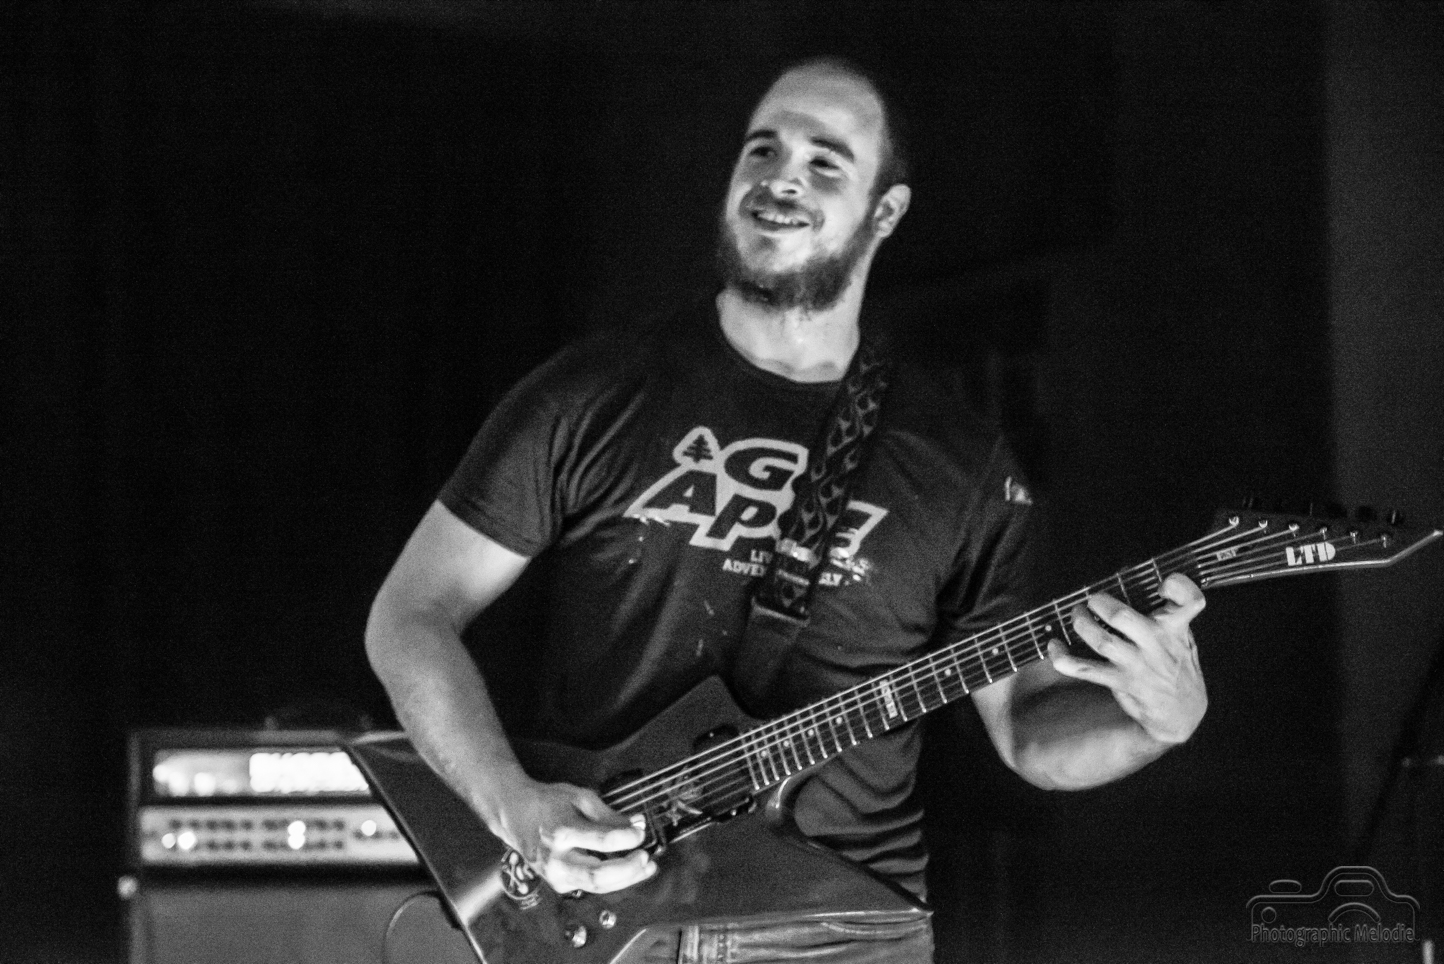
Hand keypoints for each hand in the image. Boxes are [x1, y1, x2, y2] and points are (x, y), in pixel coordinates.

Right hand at [488, 775, 656, 894]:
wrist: (514, 815)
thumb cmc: (547, 803)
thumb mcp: (579, 797)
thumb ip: (608, 814)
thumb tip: (637, 825)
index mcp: (562, 831)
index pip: (602, 840)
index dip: (627, 838)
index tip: (641, 831)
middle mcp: (556, 858)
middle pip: (598, 875)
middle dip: (628, 869)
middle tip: (647, 858)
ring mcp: (555, 875)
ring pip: (597, 886)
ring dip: (626, 879)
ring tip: (646, 867)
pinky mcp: (558, 883)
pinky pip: (591, 886)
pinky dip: (613, 880)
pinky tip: (628, 870)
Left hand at [1049, 572, 1206, 744]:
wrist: (1183, 711)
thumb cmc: (1176, 662)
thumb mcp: (1182, 635)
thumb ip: (1167, 612)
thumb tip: (1128, 576)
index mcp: (1175, 627)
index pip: (1190, 601)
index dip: (1178, 587)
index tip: (1163, 585)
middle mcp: (1157, 644)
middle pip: (1122, 617)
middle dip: (1099, 604)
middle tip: (1094, 602)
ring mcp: (1138, 664)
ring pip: (1101, 641)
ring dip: (1081, 625)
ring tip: (1078, 616)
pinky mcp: (1122, 682)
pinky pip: (1086, 669)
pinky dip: (1064, 658)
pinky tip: (1054, 646)